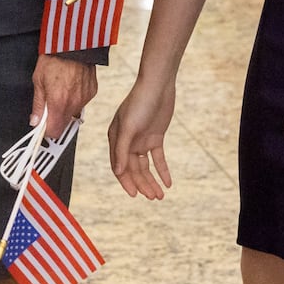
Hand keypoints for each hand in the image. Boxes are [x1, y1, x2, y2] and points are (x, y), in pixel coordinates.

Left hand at [30, 53, 97, 138]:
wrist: (73, 44)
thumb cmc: (54, 58)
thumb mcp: (38, 80)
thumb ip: (38, 104)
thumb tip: (35, 121)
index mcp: (58, 102)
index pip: (54, 131)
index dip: (46, 130)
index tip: (42, 125)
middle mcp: (74, 103)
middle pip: (64, 124)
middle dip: (55, 119)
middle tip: (48, 106)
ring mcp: (85, 98)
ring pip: (73, 113)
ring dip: (65, 108)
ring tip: (60, 90)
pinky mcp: (92, 92)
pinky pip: (82, 102)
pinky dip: (75, 98)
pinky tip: (70, 85)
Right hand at [108, 78, 175, 198]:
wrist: (158, 86)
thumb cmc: (139, 103)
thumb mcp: (129, 127)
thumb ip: (123, 149)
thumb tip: (118, 172)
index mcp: (116, 138)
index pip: (119, 166)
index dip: (126, 181)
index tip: (135, 195)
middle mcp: (127, 141)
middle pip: (134, 169)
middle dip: (143, 184)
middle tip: (153, 197)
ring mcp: (141, 140)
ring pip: (146, 166)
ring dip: (152, 180)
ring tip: (160, 195)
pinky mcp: (155, 137)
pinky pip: (158, 158)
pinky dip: (162, 171)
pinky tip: (168, 182)